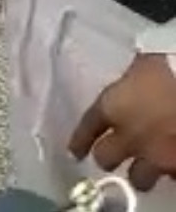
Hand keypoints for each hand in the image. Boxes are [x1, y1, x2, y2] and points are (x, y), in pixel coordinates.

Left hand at [70, 54, 175, 191]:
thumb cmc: (169, 62)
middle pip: (105, 159)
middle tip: (116, 154)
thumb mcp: (143, 65)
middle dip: (109, 157)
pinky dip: (170, 171)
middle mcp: (128, 136)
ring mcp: (155, 156)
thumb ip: (131, 82)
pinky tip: (173, 162)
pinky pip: (171, 178)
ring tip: (147, 164)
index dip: (79, 141)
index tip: (75, 151)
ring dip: (141, 171)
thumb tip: (132, 84)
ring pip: (138, 179)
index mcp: (113, 105)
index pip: (87, 128)